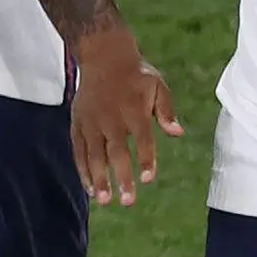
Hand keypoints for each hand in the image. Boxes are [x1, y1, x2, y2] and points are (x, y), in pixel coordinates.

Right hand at [71, 26, 182, 205]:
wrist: (103, 55)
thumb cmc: (135, 75)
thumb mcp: (157, 85)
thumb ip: (166, 111)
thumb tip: (178, 133)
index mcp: (134, 110)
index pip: (143, 138)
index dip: (146, 159)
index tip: (149, 179)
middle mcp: (112, 118)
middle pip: (117, 152)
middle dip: (121, 177)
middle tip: (128, 201)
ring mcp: (92, 122)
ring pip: (94, 154)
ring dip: (99, 179)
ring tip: (104, 201)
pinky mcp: (78, 123)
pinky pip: (79, 150)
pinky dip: (83, 169)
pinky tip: (90, 188)